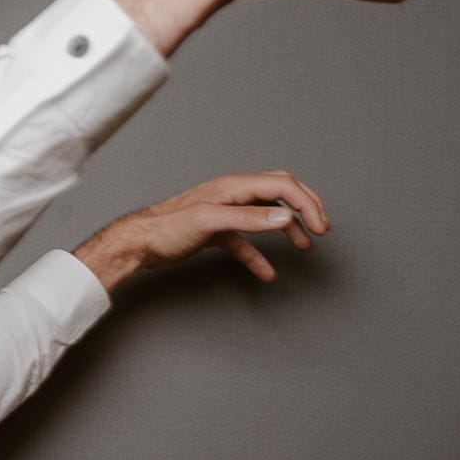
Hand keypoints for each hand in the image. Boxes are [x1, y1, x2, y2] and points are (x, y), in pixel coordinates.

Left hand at [73, 171, 329, 293]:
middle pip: (279, 193)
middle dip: (304, 207)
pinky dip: (259, 255)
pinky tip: (267, 272)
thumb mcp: (210, 221)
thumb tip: (285, 217)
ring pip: (266, 216)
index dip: (306, 204)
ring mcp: (225, 213)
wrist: (137, 244)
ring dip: (287, 229)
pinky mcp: (215, 232)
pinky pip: (245, 242)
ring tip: (304, 245)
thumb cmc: (166, 228)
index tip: (320, 227)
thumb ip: (249, 218)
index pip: (282, 186)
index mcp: (234, 187)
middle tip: (322, 227)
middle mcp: (232, 195)